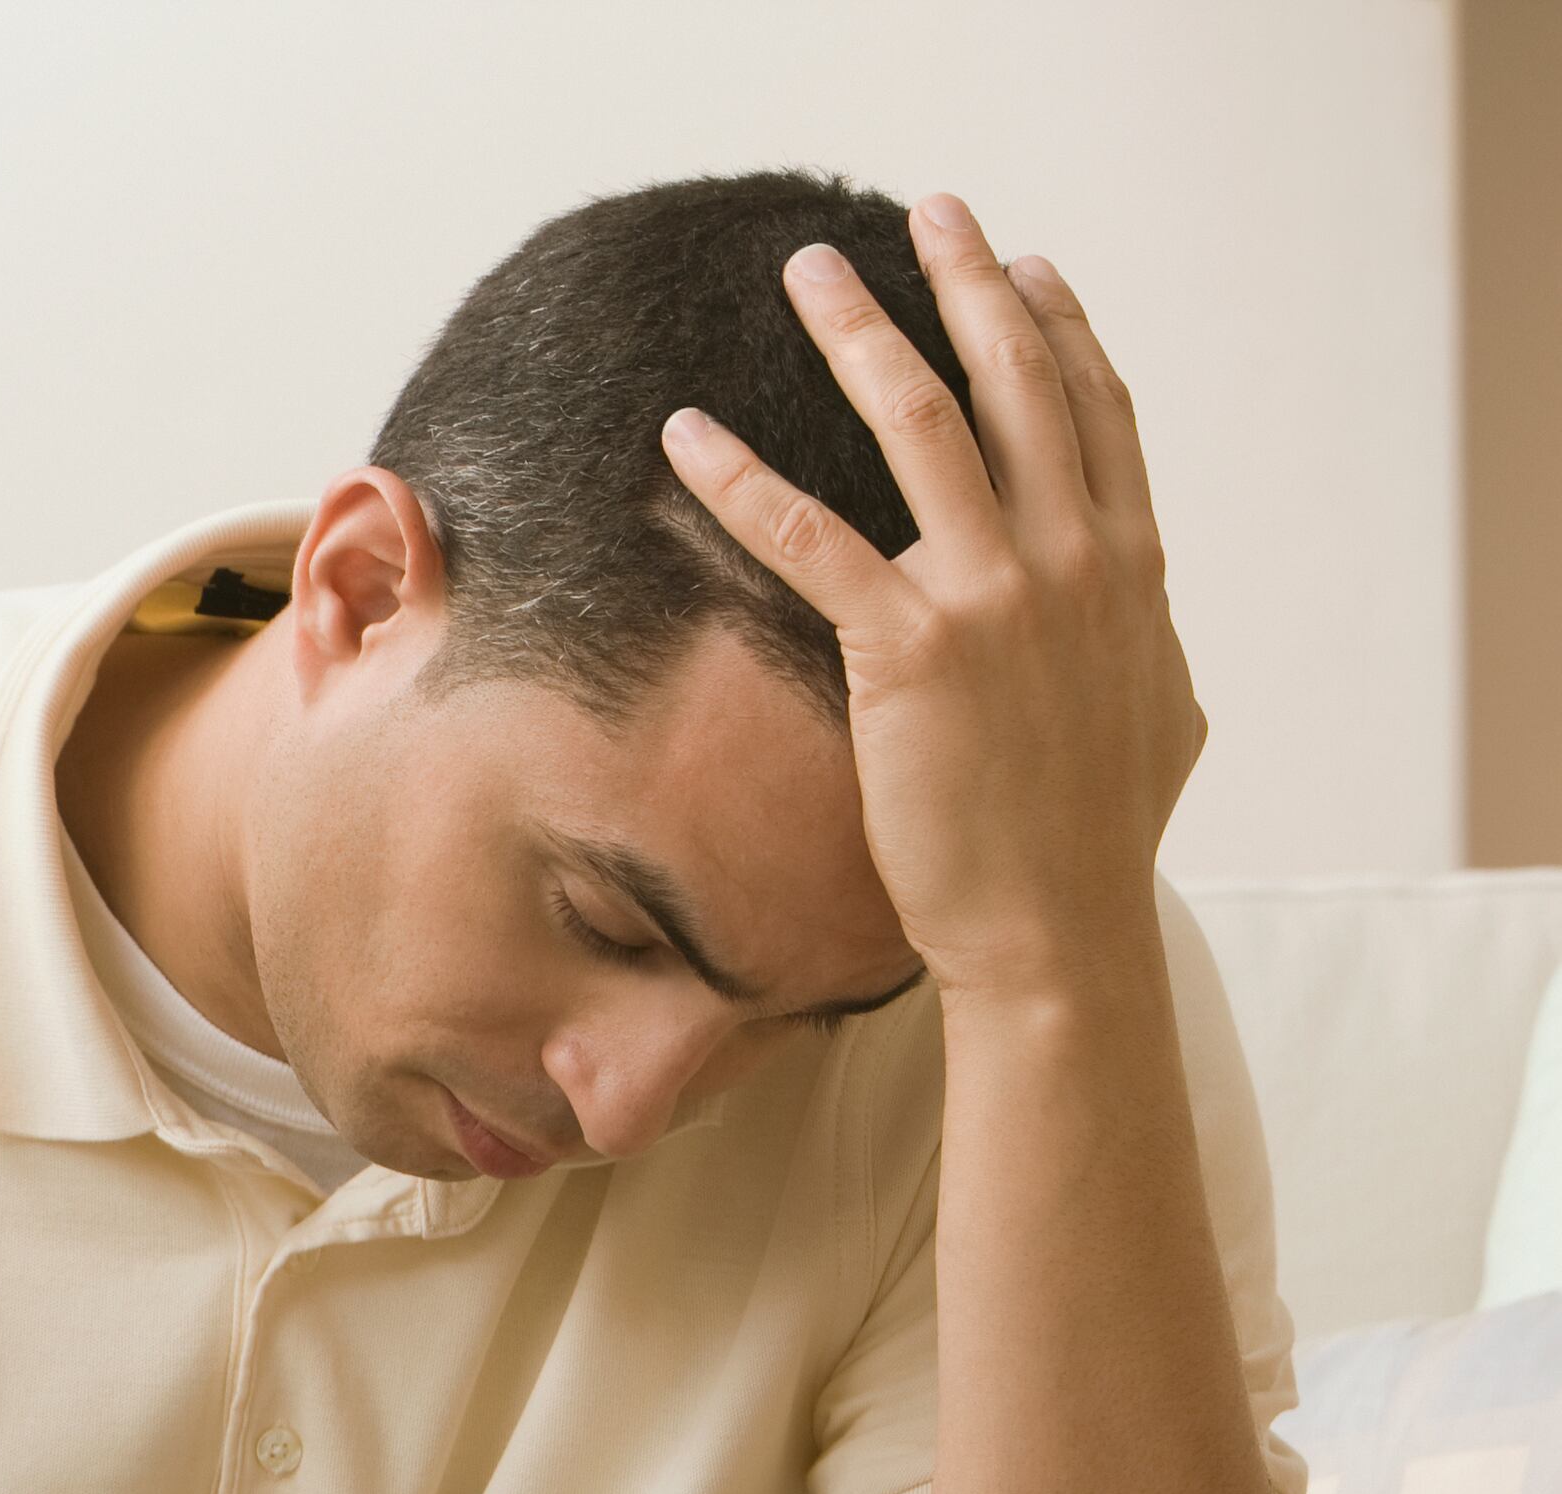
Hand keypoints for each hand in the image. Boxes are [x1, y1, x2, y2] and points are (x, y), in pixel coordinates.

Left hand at [660, 198, 1201, 1005]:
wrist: (1062, 928)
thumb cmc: (1099, 844)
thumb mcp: (1158, 719)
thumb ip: (1141, 650)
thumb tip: (1149, 637)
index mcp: (1132, 569)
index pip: (1099, 413)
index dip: (1063, 329)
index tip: (1030, 264)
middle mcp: (1074, 561)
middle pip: (1019, 382)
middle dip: (970, 283)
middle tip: (927, 212)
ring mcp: (996, 597)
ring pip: (921, 424)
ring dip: (861, 332)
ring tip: (811, 270)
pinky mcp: (909, 651)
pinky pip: (808, 538)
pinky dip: (739, 480)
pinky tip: (687, 435)